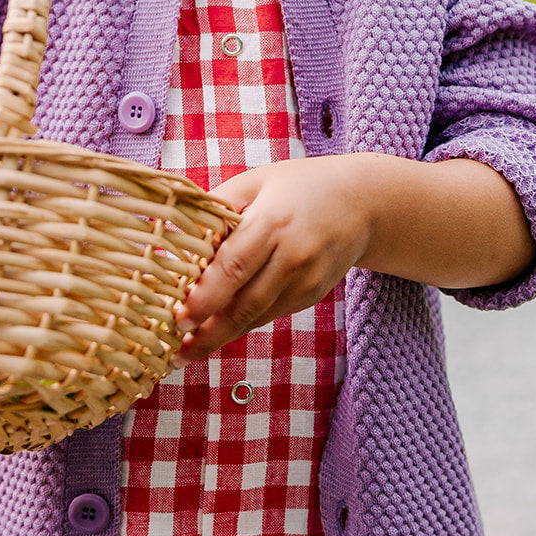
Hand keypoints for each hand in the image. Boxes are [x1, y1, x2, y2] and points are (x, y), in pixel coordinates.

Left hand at [173, 157, 374, 365]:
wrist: (363, 203)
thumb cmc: (297, 187)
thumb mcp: (254, 183)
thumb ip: (216, 209)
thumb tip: (172, 235)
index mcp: (273, 222)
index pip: (233, 267)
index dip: (204, 297)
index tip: (176, 317)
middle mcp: (292, 257)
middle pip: (245, 304)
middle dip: (208, 332)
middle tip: (175, 352)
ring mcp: (306, 281)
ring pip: (256, 317)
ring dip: (220, 336)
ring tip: (186, 350)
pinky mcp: (311, 296)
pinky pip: (270, 314)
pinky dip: (243, 323)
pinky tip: (217, 330)